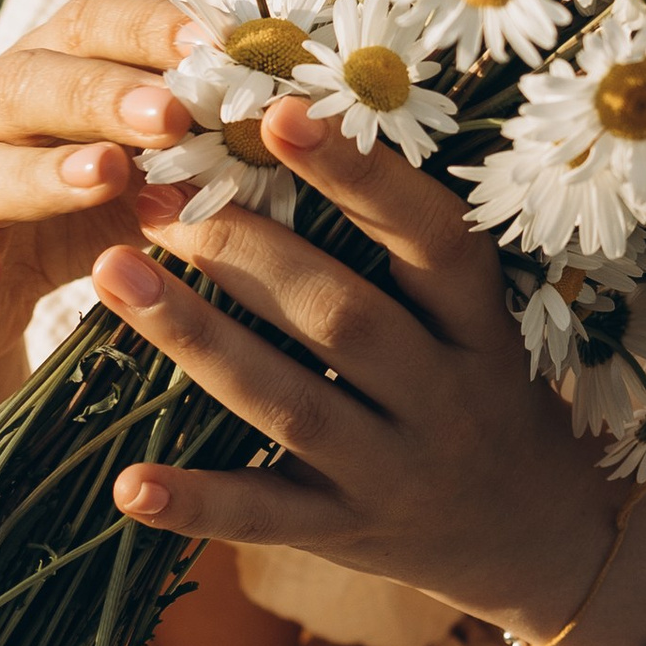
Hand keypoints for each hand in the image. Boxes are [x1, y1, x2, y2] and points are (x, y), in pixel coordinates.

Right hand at [0, 0, 197, 398]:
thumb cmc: (65, 216)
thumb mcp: (135, 180)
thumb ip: (194, 154)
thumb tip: (294, 127)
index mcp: (45, 78)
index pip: (88, 25)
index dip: (147, 27)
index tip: (216, 41)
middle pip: (31, 86)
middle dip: (104, 95)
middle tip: (174, 115)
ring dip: (43, 172)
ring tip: (105, 174)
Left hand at [90, 99, 620, 643]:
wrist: (534, 531)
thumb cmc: (483, 386)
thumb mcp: (476, 315)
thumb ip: (404, 243)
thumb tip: (291, 124)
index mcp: (479, 323)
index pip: (432, 239)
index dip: (361, 176)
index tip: (277, 113)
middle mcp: (442, 397)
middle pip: (341, 316)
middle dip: (243, 247)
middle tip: (156, 192)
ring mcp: (392, 471)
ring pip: (289, 402)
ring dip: (195, 337)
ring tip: (111, 272)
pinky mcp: (344, 532)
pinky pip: (263, 517)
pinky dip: (195, 503)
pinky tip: (126, 484)